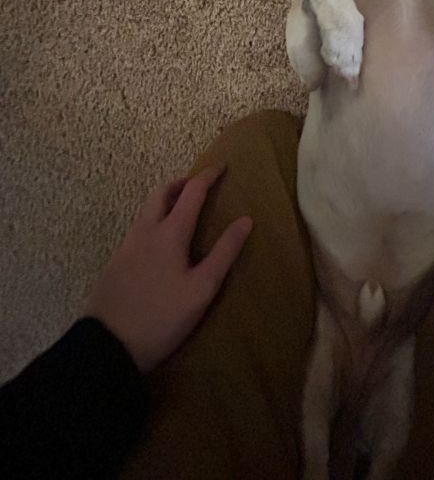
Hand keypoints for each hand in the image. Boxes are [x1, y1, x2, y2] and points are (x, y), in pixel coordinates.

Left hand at [82, 164, 251, 372]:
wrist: (107, 346)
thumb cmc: (162, 317)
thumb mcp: (202, 289)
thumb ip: (224, 253)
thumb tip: (245, 220)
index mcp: (169, 233)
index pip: (191, 192)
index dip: (208, 177)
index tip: (222, 167)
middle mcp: (145, 231)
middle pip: (162, 193)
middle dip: (182, 183)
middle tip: (199, 184)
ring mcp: (126, 246)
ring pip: (146, 210)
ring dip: (166, 200)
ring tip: (182, 209)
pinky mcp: (116, 263)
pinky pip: (138, 228)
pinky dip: (154, 219)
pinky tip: (160, 240)